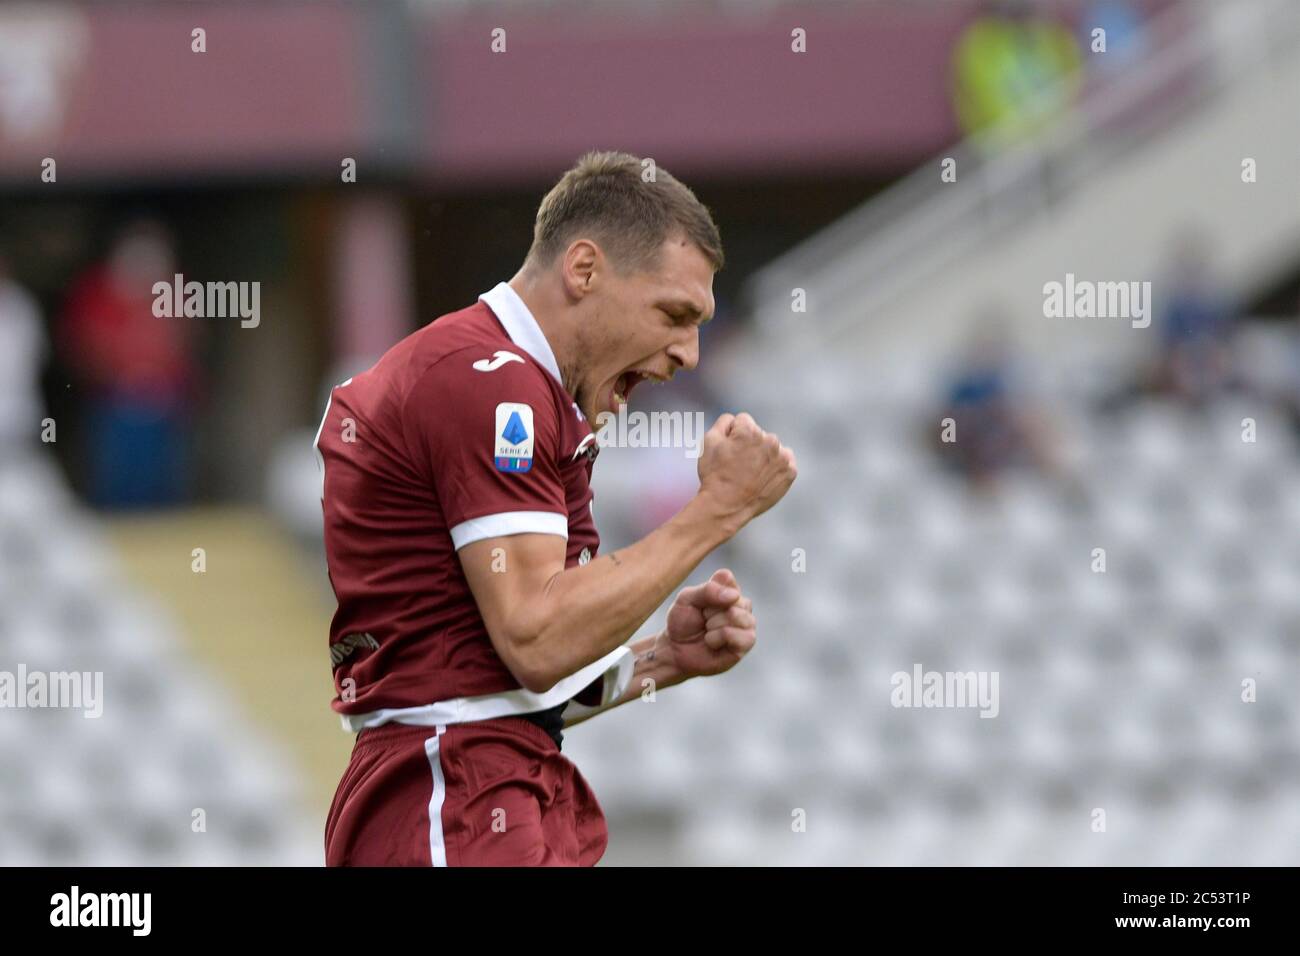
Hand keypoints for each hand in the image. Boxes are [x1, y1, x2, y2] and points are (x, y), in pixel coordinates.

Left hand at [662, 568, 755, 678]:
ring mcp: (747, 623)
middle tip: (703, 620)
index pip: (726, 577)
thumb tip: (734, 595)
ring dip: (713, 625)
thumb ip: (708, 590)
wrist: (676, 650)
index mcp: (728, 589)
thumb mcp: (686, 599)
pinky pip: (738, 635)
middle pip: (732, 598)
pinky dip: (718, 638)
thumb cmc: (682, 622)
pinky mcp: (746, 642)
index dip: (708, 591)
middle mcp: (741, 604)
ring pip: (735, 615)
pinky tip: (713, 643)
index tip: (699, 603)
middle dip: (709, 611)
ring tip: (708, 631)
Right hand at [696, 413, 796, 531]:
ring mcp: (782, 457)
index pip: (742, 421)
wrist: (727, 506)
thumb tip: (735, 421)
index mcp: (750, 430)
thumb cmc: (715, 474)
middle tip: (738, 465)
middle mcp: (770, 440)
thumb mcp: (708, 441)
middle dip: (750, 444)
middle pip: (759, 434)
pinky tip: (763, 478)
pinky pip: (784, 462)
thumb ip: (724, 422)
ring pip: (773, 448)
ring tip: (750, 473)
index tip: (729, 451)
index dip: (732, 435)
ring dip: (764, 455)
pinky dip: (775, 468)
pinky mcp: (790, 472)